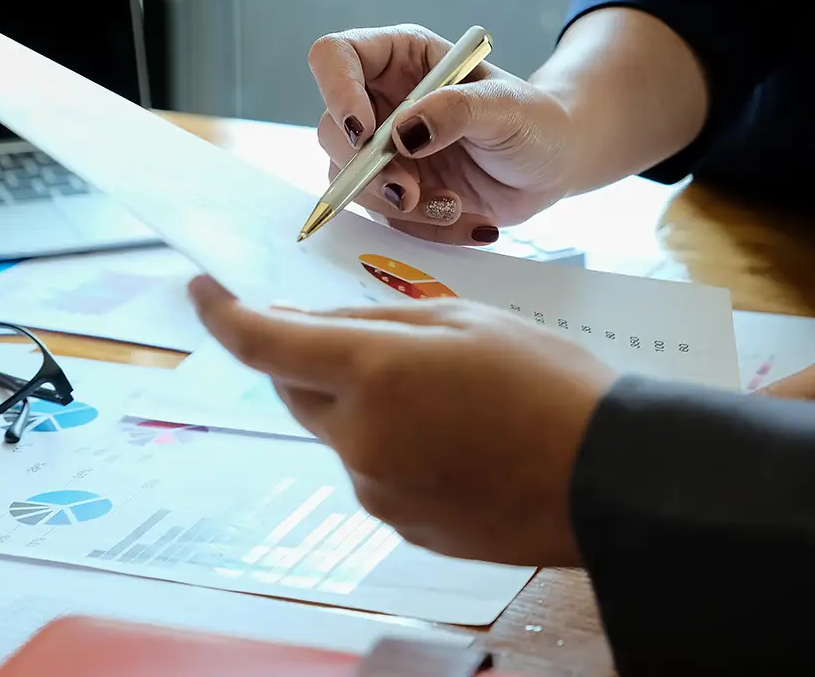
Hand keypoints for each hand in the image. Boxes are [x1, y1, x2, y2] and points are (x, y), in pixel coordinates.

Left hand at [188, 275, 614, 565]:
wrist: (611, 477)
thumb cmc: (549, 383)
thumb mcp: (465, 320)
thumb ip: (375, 317)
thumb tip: (309, 321)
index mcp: (373, 370)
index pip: (264, 342)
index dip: (221, 313)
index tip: (203, 289)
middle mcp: (360, 436)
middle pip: (294, 387)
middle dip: (307, 355)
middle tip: (358, 331)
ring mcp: (377, 490)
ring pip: (337, 430)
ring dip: (361, 402)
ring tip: (447, 391)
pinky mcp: (401, 525)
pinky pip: (373, 470)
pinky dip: (391, 443)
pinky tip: (454, 435)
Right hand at [308, 25, 577, 244]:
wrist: (554, 165)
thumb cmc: (535, 119)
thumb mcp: (507, 106)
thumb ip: (457, 110)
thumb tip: (403, 132)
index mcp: (401, 58)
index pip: (335, 57)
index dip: (336, 91)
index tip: (364, 132)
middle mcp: (382, 100)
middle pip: (332, 130)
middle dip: (366, 171)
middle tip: (407, 194)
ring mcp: (385, 149)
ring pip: (351, 181)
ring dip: (397, 205)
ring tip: (453, 206)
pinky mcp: (396, 190)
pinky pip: (385, 217)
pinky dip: (424, 227)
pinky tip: (466, 217)